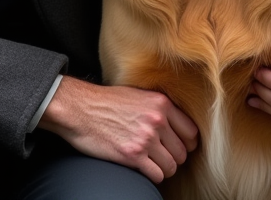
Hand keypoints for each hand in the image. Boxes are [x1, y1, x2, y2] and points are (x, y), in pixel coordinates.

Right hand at [38, 76, 197, 183]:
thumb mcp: (138, 94)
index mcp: (162, 104)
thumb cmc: (106, 102)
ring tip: (152, 164)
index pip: (192, 132)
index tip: (177, 147)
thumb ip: (159, 108)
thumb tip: (176, 124)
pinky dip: (152, 176)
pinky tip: (142, 168)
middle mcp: (157, 121)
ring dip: (163, 169)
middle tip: (161, 157)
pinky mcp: (133, 155)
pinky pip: (157, 175)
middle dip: (173, 158)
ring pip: (171, 166)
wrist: (79, 109)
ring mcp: (146, 139)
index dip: (187, 143)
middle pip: (183, 152)